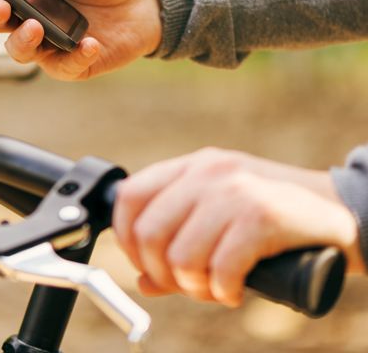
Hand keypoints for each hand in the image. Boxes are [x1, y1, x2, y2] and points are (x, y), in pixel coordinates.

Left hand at [113, 147, 363, 306]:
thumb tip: (142, 281)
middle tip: (185, 285)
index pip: (129, 196)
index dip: (126, 238)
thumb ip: (176, 242)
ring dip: (193, 288)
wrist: (334, 209)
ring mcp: (233, 190)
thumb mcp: (216, 216)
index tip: (144, 263)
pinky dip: (223, 292)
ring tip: (214, 288)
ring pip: (180, 257)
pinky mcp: (261, 215)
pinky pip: (220, 269)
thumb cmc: (268, 217)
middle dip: (160, 273)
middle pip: (148, 232)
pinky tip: (236, 289)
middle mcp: (206, 172)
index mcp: (190, 167)